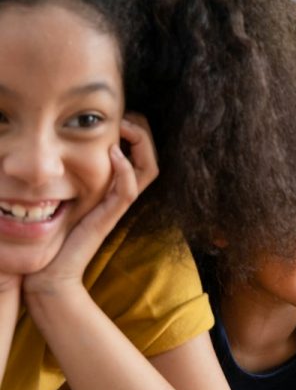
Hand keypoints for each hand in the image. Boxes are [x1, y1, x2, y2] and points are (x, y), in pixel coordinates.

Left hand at [23, 115, 158, 298]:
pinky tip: (114, 153)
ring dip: (140, 144)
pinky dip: (125, 168)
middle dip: (143, 132)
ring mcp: (117, 206)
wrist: (49, 273)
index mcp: (114, 187)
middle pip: (151, 158)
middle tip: (126, 118)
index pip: (141, 154)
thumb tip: (59, 144)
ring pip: (148, 169)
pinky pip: (129, 190)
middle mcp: (121, 194)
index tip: (119, 117)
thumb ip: (68, 174)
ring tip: (126, 127)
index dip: (137, 132)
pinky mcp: (110, 217)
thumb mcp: (63, 195)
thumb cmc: (53, 236)